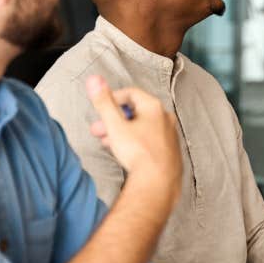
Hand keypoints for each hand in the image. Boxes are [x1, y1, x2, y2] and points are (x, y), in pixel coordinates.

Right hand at [87, 75, 181, 199]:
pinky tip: (124, 152)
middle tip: (96, 130)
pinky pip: (149, 139)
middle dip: (113, 119)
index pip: (131, 93)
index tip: (100, 108)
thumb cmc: (138, 153)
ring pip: (141, 126)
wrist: (158, 183)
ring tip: (106, 143)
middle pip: (135, 111)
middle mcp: (165, 117)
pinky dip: (135, 141)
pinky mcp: (170, 149)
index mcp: (154, 107)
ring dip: (121, 131)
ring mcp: (169, 133)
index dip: (113, 98)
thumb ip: (104, 102)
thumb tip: (94, 79)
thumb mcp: (115, 126)